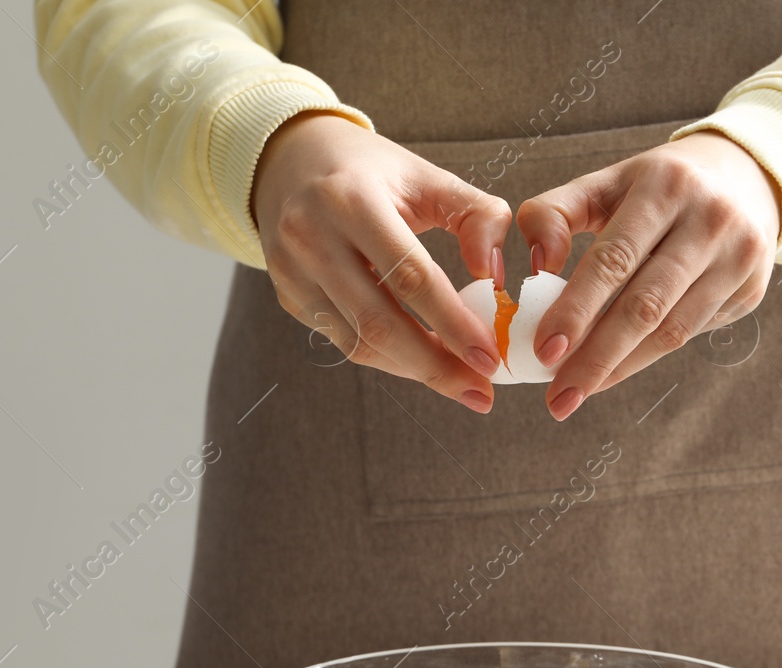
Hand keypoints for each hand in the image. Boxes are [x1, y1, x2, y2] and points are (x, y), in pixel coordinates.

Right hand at [252, 113, 512, 412]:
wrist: (290, 162)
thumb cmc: (371, 172)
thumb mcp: (427, 176)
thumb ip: (476, 215)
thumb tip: (492, 276)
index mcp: (351, 199)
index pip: (409, 275)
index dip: (452, 322)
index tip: (490, 358)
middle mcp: (311, 236)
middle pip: (379, 322)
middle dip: (435, 365)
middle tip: (481, 390)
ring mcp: (292, 271)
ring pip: (360, 342)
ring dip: (415, 368)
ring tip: (460, 380)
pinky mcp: (288, 296)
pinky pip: (345, 342)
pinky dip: (389, 358)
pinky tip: (422, 360)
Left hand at [516, 131, 780, 419]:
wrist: (746, 178)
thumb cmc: (656, 188)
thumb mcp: (606, 182)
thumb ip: (555, 214)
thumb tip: (536, 267)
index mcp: (665, 186)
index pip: (615, 258)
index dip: (577, 308)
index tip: (543, 350)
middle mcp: (710, 220)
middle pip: (646, 305)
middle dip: (596, 357)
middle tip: (558, 397)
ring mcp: (738, 257)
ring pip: (671, 330)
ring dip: (619, 368)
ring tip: (577, 392)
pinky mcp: (751, 288)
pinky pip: (690, 334)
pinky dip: (646, 357)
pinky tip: (613, 371)